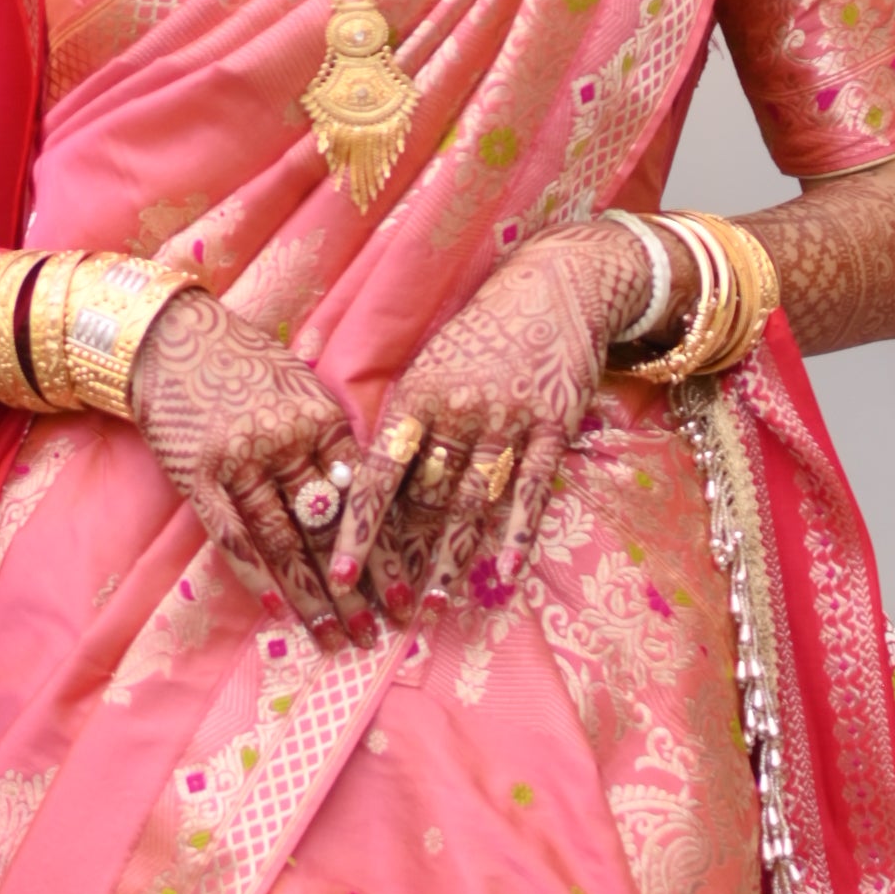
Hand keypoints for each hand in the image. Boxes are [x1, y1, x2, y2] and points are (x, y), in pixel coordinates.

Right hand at [127, 286, 370, 636]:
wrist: (170, 338)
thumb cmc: (242, 361)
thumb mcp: (301, 385)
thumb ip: (329, 438)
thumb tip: (362, 496)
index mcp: (321, 420)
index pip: (362, 498)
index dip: (384, 550)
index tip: (404, 590)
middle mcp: (285, 443)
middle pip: (328, 529)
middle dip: (356, 588)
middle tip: (378, 633)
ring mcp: (240, 462)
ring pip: (284, 542)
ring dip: (311, 596)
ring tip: (334, 637)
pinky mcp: (199, 477)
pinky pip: (232, 536)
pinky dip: (255, 577)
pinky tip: (277, 612)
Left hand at [331, 223, 661, 610]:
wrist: (553, 285)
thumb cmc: (480, 331)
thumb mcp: (427, 363)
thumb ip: (401, 420)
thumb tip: (357, 478)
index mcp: (416, 396)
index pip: (376, 474)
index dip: (357, 528)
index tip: (340, 575)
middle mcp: (458, 412)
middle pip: (424, 498)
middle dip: (405, 557)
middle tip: (387, 608)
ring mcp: (509, 422)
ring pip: (474, 502)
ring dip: (453, 559)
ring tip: (434, 604)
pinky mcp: (553, 430)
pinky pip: (532, 493)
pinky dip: (517, 538)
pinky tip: (503, 577)